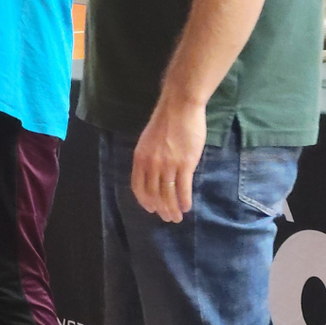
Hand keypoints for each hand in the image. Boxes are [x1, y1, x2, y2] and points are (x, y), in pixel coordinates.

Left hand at [130, 97, 207, 222]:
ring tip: (178, 216)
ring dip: (173, 209)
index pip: (138, 187)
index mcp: (140, 158)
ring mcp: (168, 165)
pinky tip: (187, 207)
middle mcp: (151, 164)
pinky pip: (183, 189)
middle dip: (161, 209)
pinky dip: (184, 201)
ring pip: (168, 195)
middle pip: (154, 195)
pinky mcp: (185, 164)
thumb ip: (149, 158)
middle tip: (168, 217)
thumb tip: (153, 175)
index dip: (144, 201)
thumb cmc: (166, 120)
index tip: (151, 209)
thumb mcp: (148, 140)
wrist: (180, 106)